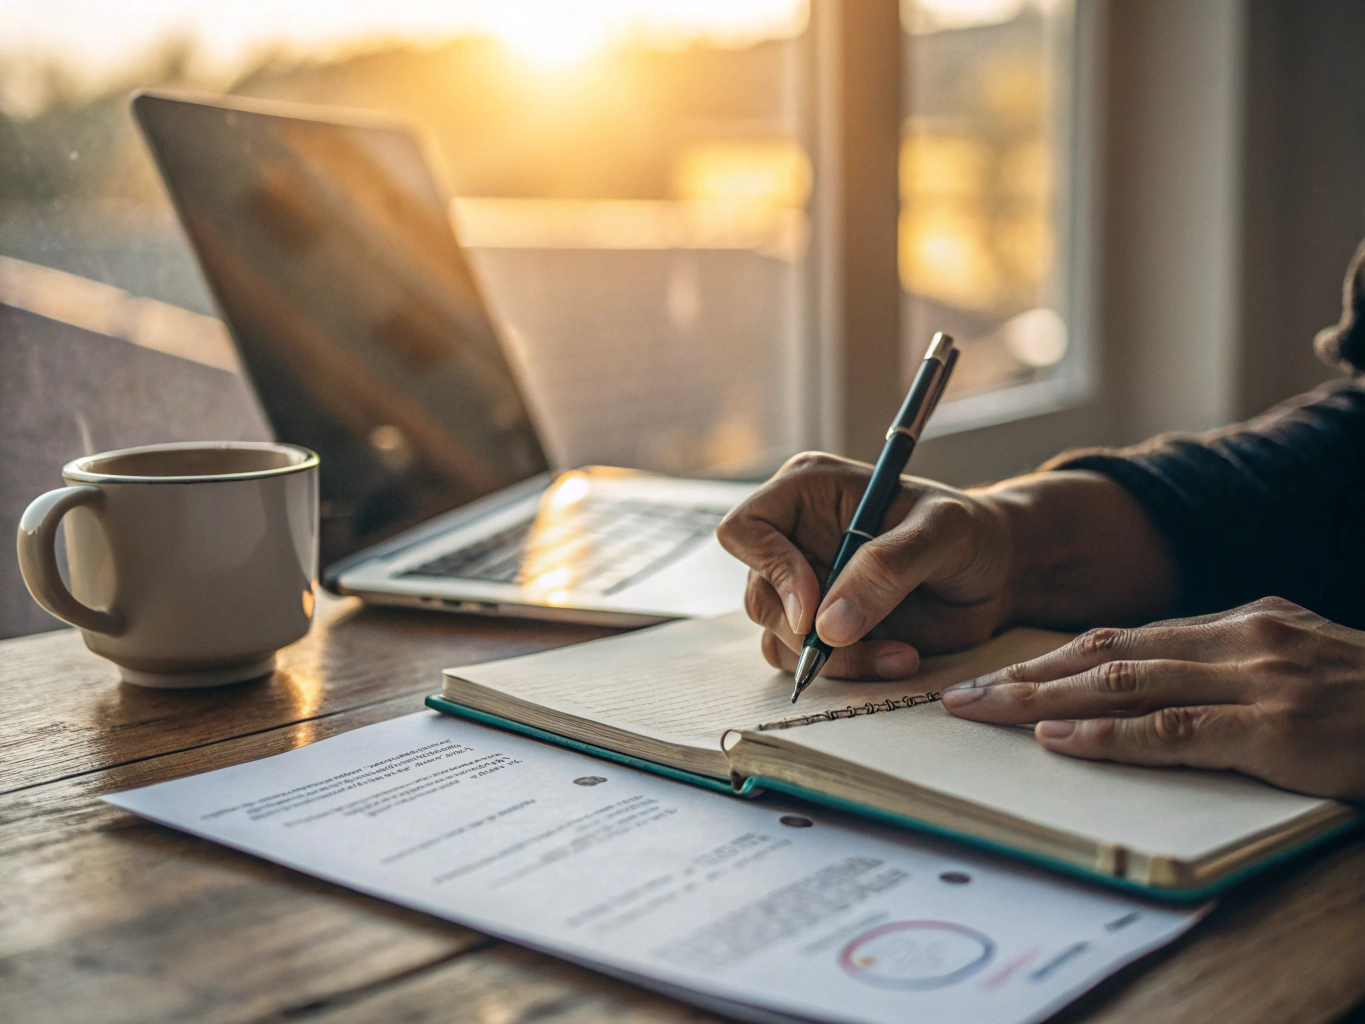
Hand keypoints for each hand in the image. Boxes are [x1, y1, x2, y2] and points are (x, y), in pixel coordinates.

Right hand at [715, 452, 1015, 678]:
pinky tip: (897, 658)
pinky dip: (848, 673)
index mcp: (808, 491)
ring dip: (835, 660)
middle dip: (806, 631)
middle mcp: (795, 538)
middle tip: (860, 641)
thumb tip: (828, 625)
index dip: (770, 569)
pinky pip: (805, 664)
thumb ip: (888, 567)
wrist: (997, 575)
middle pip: (759, 595)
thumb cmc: (970, 534)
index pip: (746, 529)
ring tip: (900, 653)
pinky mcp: (823, 629)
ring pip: (777, 638)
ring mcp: (805, 587)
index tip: (812, 606)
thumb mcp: (943, 532)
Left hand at [941, 597, 1364, 798]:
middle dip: (1026, 676)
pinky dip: (1108, 735)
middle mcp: (1239, 639)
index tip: (997, 673)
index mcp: (1238, 622)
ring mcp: (1257, 680)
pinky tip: (1059, 739)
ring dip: (1043, 702)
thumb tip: (1149, 682)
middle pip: (1106, 653)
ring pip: (1123, 683)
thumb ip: (1227, 666)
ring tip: (983, 714)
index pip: (1121, 635)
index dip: (1051, 656)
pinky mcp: (1277, 728)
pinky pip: (1173, 730)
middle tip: (962, 695)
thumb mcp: (1297, 662)